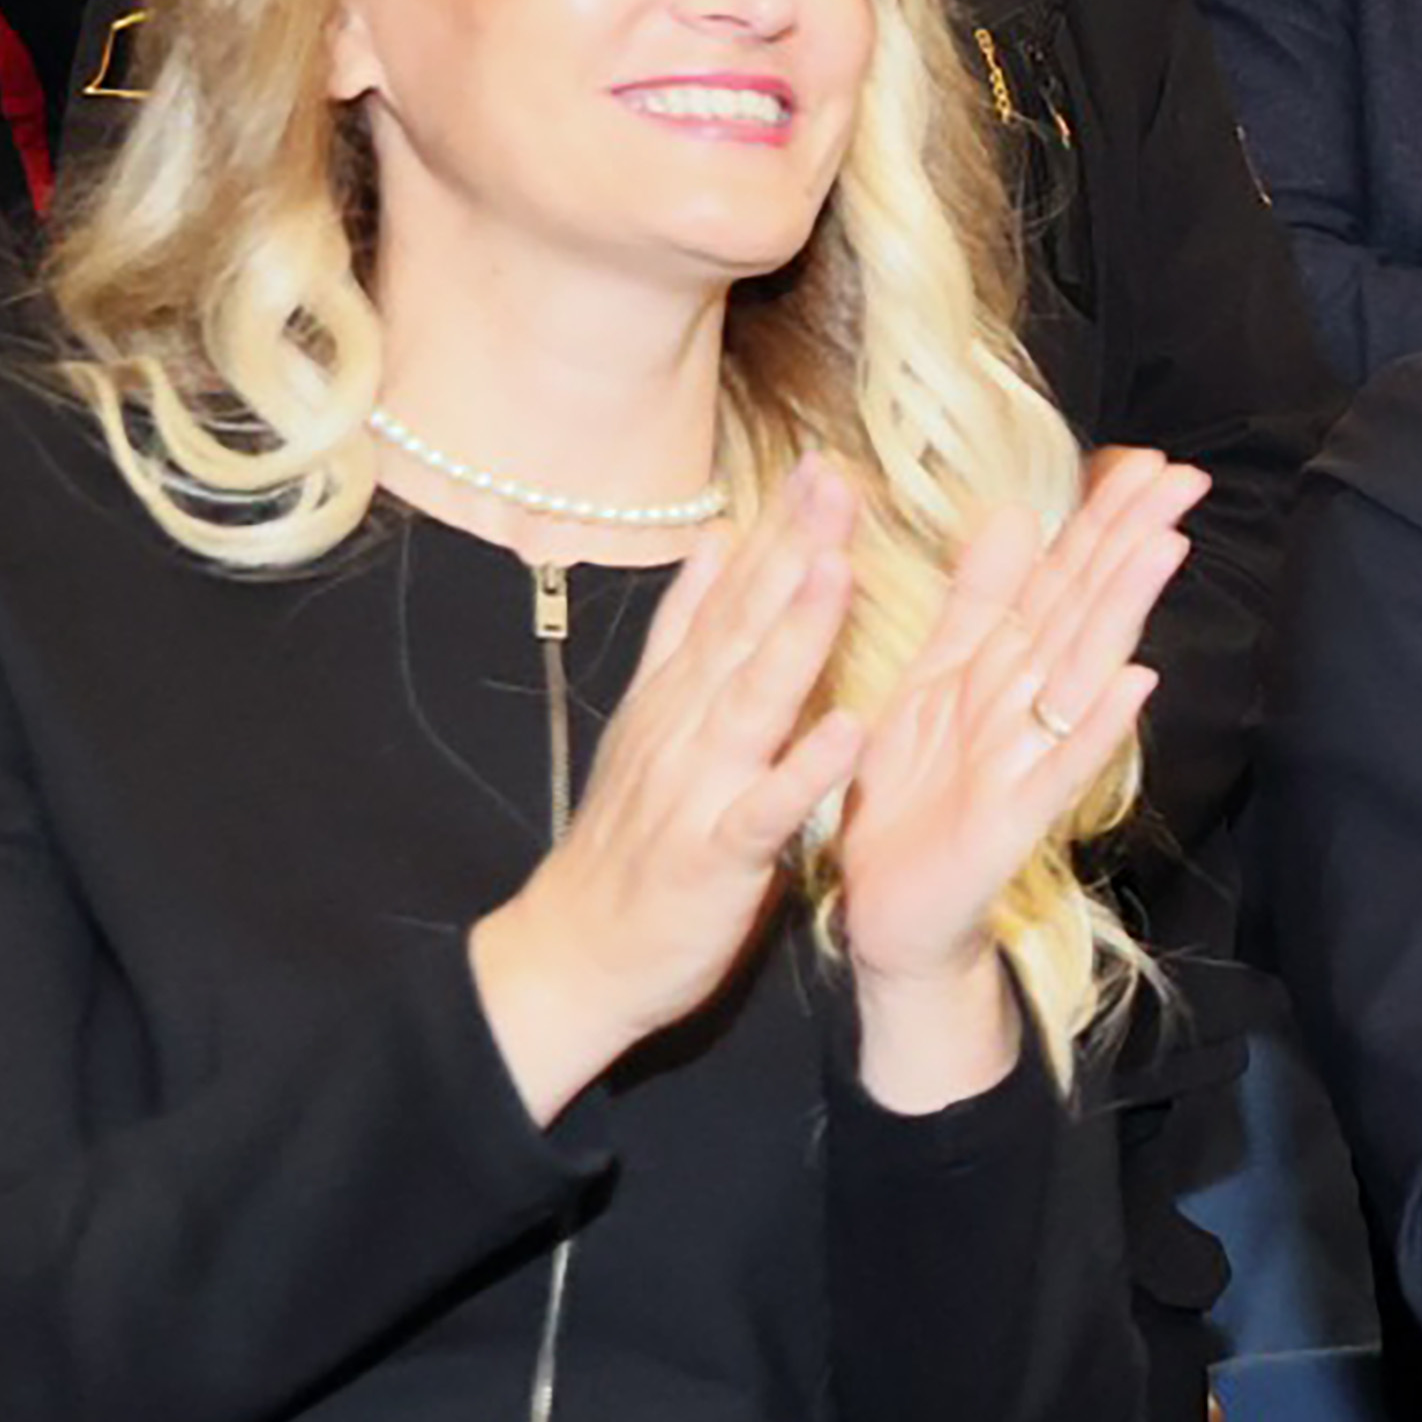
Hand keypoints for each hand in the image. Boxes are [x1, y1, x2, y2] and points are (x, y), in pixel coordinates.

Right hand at [467, 461, 868, 1124]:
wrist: (574, 954)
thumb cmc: (631, 841)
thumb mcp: (651, 722)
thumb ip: (687, 633)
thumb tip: (714, 542)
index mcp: (677, 697)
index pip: (730, 600)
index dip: (777, 532)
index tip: (825, 467)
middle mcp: (683, 729)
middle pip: (741, 628)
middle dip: (790, 553)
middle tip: (836, 482)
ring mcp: (696, 789)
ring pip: (750, 700)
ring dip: (795, 635)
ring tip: (838, 568)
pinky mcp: (713, 855)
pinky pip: (765, 809)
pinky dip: (803, 770)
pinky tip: (847, 730)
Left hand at [829, 448, 1200, 1102]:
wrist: (887, 914)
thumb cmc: (911, 802)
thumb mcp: (930, 682)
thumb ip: (976, 605)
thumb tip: (1016, 518)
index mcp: (1003, 670)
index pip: (1062, 578)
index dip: (1101, 518)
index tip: (1149, 459)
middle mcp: (1029, 707)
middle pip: (1086, 610)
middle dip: (1131, 542)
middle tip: (1185, 479)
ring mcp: (1029, 760)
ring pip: (1083, 671)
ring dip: (1125, 611)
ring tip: (1166, 547)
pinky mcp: (1015, 820)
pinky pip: (1061, 765)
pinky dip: (1099, 723)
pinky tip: (1136, 681)